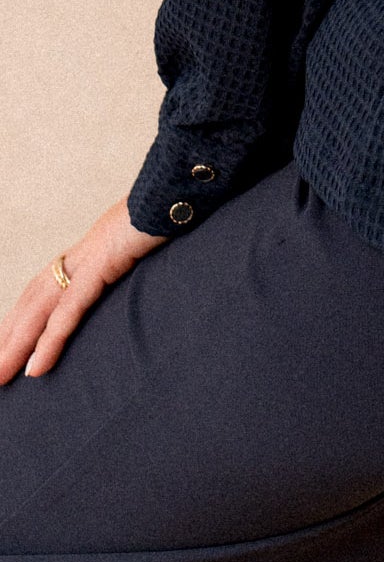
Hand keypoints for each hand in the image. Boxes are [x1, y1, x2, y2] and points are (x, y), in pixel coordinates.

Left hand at [0, 200, 168, 382]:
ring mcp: (92, 254)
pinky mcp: (103, 262)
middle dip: (11, 334)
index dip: (25, 315)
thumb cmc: (178, 212)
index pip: (47, 285)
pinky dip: (51, 339)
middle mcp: (85, 250)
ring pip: (41, 306)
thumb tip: (145, 276)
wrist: (187, 186)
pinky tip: (36, 367)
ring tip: (2, 374)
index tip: (11, 343)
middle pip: (35, 297)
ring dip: (18, 343)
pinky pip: (70, 308)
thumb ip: (139, 259)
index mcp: (95, 246)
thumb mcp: (154, 243)